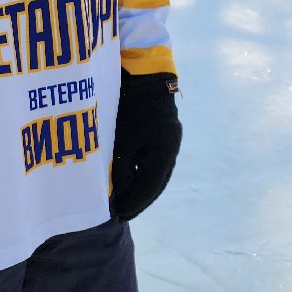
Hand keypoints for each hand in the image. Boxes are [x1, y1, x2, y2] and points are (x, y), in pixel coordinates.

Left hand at [110, 72, 181, 220]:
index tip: (119, 215)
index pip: (150, 187)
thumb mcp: (123, 140)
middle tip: (123, 213)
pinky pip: (155, 161)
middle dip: (141, 199)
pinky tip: (132, 179)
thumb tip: (120, 193)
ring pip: (158, 173)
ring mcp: (170, 140)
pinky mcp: (164, 133)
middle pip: (157, 183)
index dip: (135, 203)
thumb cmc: (130, 107)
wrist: (144, 76)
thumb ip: (122, 169)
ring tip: (127, 200)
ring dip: (143, 187)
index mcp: (164, 151)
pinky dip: (144, 173)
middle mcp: (171, 148)